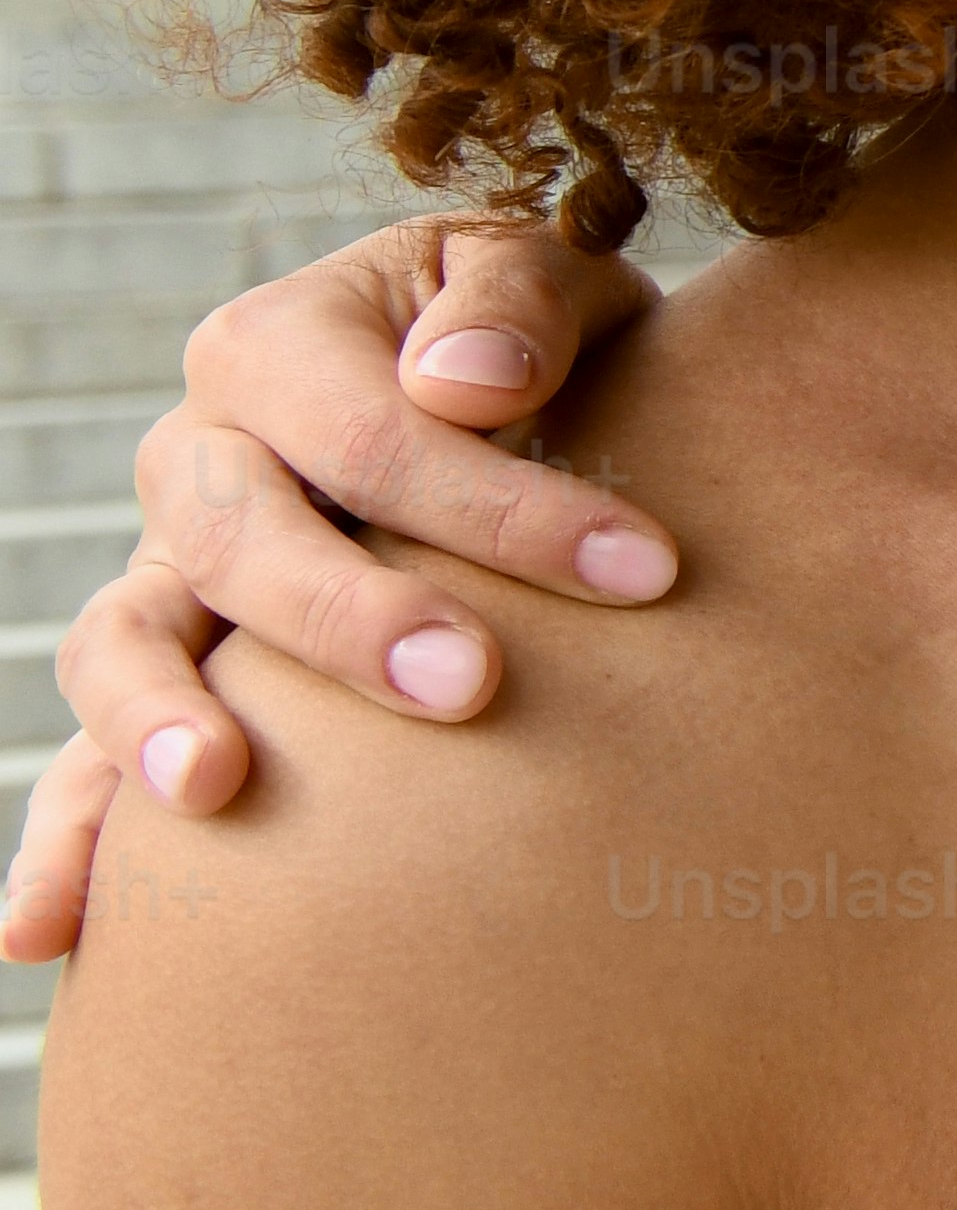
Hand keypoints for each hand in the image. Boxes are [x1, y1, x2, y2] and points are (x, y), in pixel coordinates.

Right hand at [12, 219, 667, 959]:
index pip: (376, 433)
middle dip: (349, 616)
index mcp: (275, 347)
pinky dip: (65, 842)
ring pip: (123, 644)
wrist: (498, 390)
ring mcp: (166, 576)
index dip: (505, 504)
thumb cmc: (531, 339)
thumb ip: (514, 306)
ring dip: (159, 721)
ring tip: (220, 791)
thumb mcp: (543, 273)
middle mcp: (197, 460)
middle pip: (237, 538)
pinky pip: (88, 761)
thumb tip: (465, 385)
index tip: (644, 571)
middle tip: (469, 686)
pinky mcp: (168, 676)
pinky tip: (46, 935)